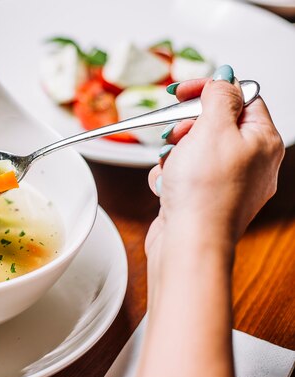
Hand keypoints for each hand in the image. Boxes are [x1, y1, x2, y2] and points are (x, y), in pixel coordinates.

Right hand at [146, 68, 283, 263]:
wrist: (188, 243)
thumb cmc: (205, 194)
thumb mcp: (213, 129)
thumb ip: (219, 96)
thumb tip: (225, 78)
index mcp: (263, 141)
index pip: (241, 97)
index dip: (210, 90)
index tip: (183, 91)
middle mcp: (251, 162)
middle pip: (214, 124)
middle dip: (186, 127)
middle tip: (176, 134)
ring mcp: (227, 183)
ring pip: (194, 150)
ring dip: (174, 154)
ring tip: (172, 167)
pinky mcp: (204, 199)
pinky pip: (184, 174)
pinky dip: (170, 177)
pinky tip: (168, 187)